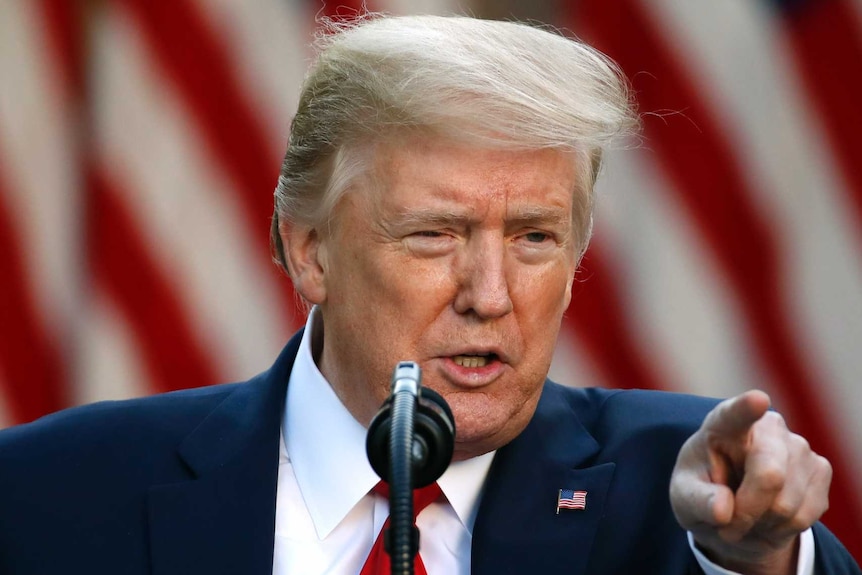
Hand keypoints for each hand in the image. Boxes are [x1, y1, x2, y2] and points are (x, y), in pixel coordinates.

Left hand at [669, 390, 831, 574]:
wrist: (733, 509)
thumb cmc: (703, 492)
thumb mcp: (685, 497)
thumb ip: (698, 500)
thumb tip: (723, 510)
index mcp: (723, 424)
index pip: (735, 414)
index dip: (746, 407)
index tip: (758, 400)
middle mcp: (767, 427)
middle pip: (770, 475)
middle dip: (747, 512)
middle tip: (726, 527)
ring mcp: (799, 446)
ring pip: (787, 504)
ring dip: (762, 524)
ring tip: (746, 517)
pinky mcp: (820, 470)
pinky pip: (805, 515)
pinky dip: (782, 529)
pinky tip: (768, 518)